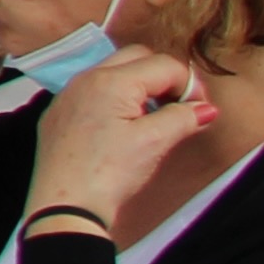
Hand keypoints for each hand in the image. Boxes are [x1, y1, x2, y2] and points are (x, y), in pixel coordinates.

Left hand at [29, 46, 215, 222]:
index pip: (163, 64)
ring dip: (139, 87)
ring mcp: (68, 96)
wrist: (64, 206)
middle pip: (136, 58)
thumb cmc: (106, 173)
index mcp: (111, 81)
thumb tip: (204, 108)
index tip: (198, 109)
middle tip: (178, 107)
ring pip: (113, 73)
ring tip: (153, 119)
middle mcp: (85, 80)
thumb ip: (183, 118)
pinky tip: (123, 128)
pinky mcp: (59, 114)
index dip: (188, 85)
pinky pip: (92, 92)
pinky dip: (114, 100)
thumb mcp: (154, 143)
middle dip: (163, 77)